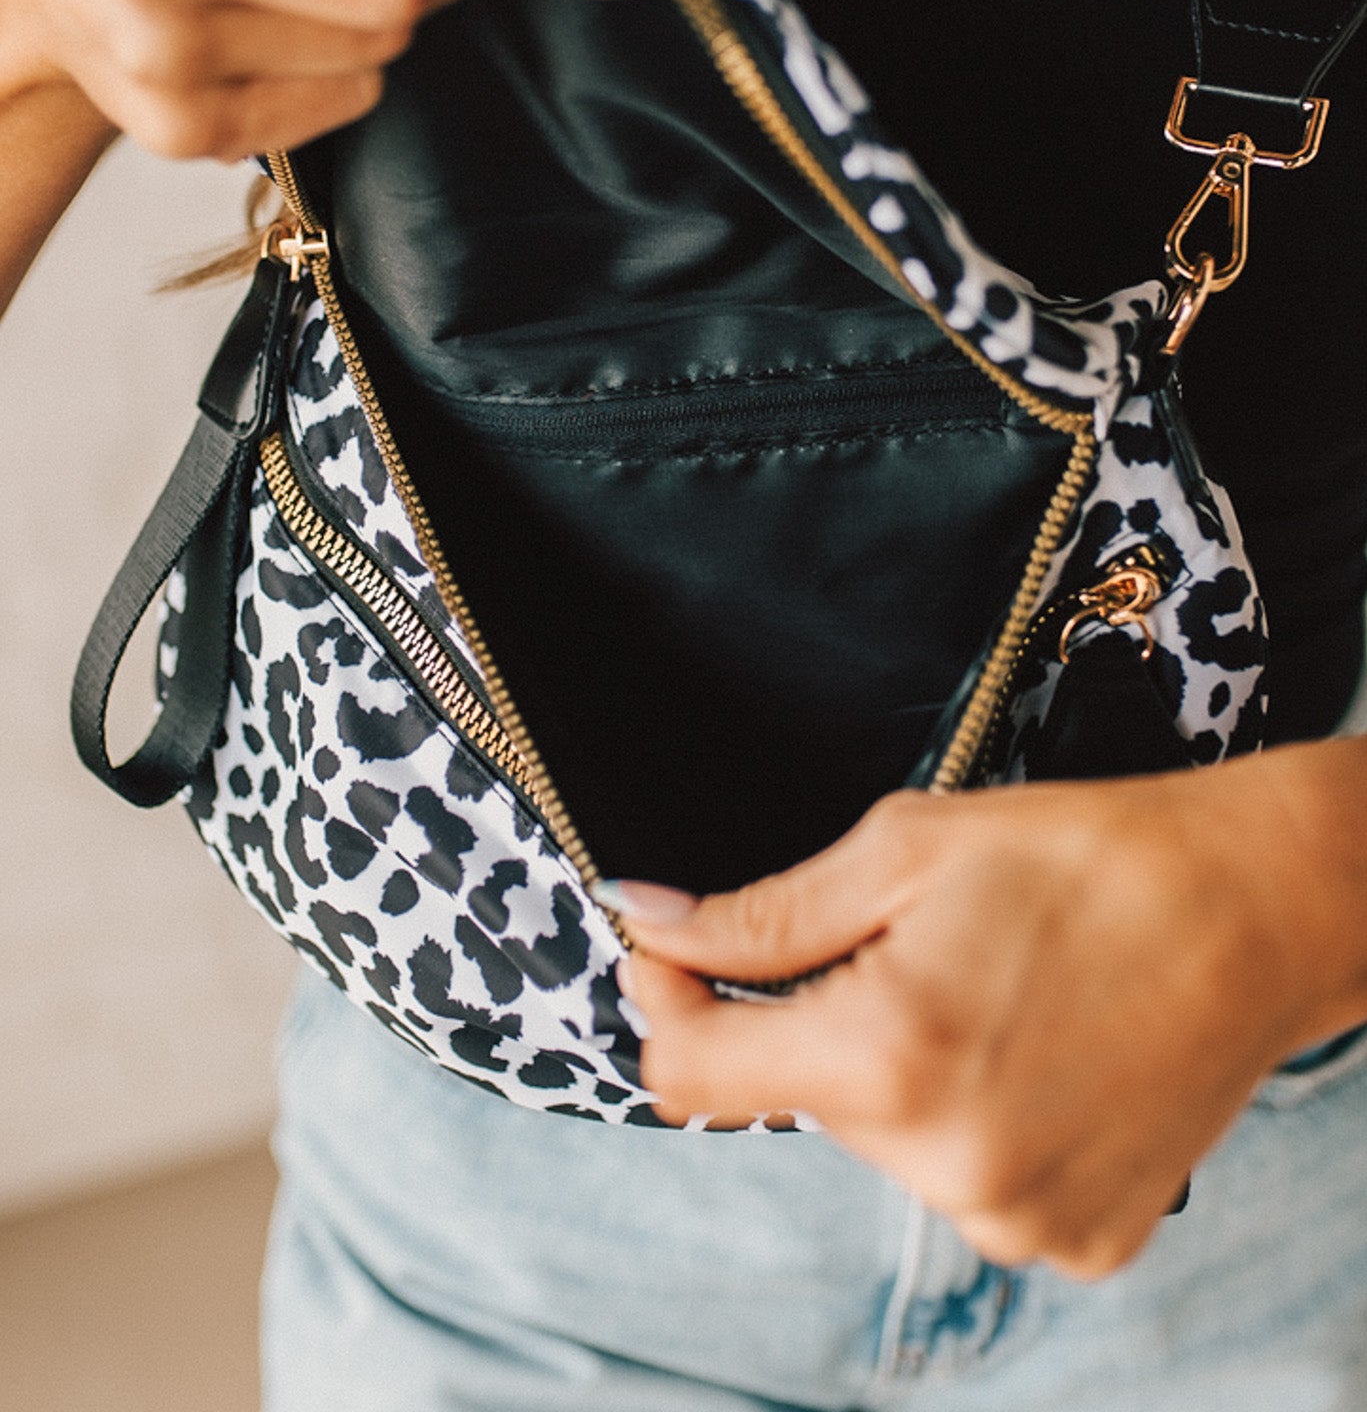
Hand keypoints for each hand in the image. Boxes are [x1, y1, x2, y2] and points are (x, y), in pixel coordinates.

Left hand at [614, 756, 1366, 1278]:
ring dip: (901, 1074)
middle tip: (913, 946)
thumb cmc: (1084, 857)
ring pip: (885, 1143)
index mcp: (885, 1059)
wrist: (1260, 908)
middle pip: (798, 1098)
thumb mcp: (902, 851)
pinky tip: (1040, 1053)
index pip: (692, 1072)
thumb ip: (758, 914)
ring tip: (996, 994)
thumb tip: (640, 919)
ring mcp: (1016, 1220)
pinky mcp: (1074, 1241)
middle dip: (820, 1021)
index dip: (666, 999)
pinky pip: (971, 1183)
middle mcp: (944, 1167)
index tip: (674, 950)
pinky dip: (978, 1122)